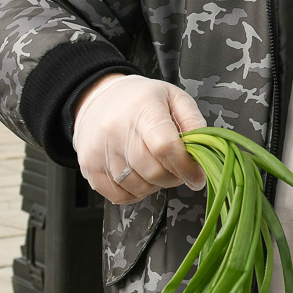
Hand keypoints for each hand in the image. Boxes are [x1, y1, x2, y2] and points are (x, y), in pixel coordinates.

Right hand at [72, 73, 207, 204]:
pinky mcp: (88, 166)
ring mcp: (99, 150)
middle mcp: (117, 129)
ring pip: (138, 186)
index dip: (185, 167)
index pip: (166, 147)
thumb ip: (194, 121)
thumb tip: (203, 150)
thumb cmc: (139, 99)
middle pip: (154, 171)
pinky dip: (134, 193)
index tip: (196, 175)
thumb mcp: (173, 97)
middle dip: (173, 177)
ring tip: (154, 167)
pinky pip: (117, 195)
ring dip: (154, 185)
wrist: (97, 97)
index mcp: (142, 109)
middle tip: (176, 168)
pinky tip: (138, 176)